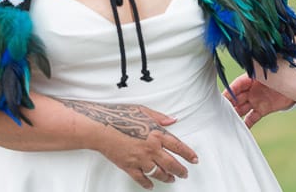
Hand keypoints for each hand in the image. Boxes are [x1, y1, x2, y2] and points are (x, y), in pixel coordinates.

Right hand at [74, 102, 198, 189]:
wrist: (101, 128)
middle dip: (181, 170)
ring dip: (168, 177)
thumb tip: (173, 120)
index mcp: (157, 134)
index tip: (194, 159)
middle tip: (185, 173)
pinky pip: (142, 179)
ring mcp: (141, 159)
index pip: (178, 146)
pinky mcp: (129, 167)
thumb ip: (160, 117)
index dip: (188, 154)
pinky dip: (148, 183)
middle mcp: (151, 148)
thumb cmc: (120, 116)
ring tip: (172, 179)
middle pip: (172, 163)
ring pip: (159, 173)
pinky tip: (151, 185)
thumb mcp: (143, 111)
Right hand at [226, 74, 294, 127]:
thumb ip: (261, 70)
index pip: (237, 85)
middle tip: (220, 111)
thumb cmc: (283, 72)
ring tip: (227, 121)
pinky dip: (246, 124)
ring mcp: (256, 100)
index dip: (230, 91)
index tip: (222, 97)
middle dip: (228, 104)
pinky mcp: (263, 110)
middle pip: (237, 98)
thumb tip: (253, 63)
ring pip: (241, 108)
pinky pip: (252, 118)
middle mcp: (251, 90)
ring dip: (235, 114)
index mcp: (252, 78)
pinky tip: (240, 129)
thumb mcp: (270, 70)